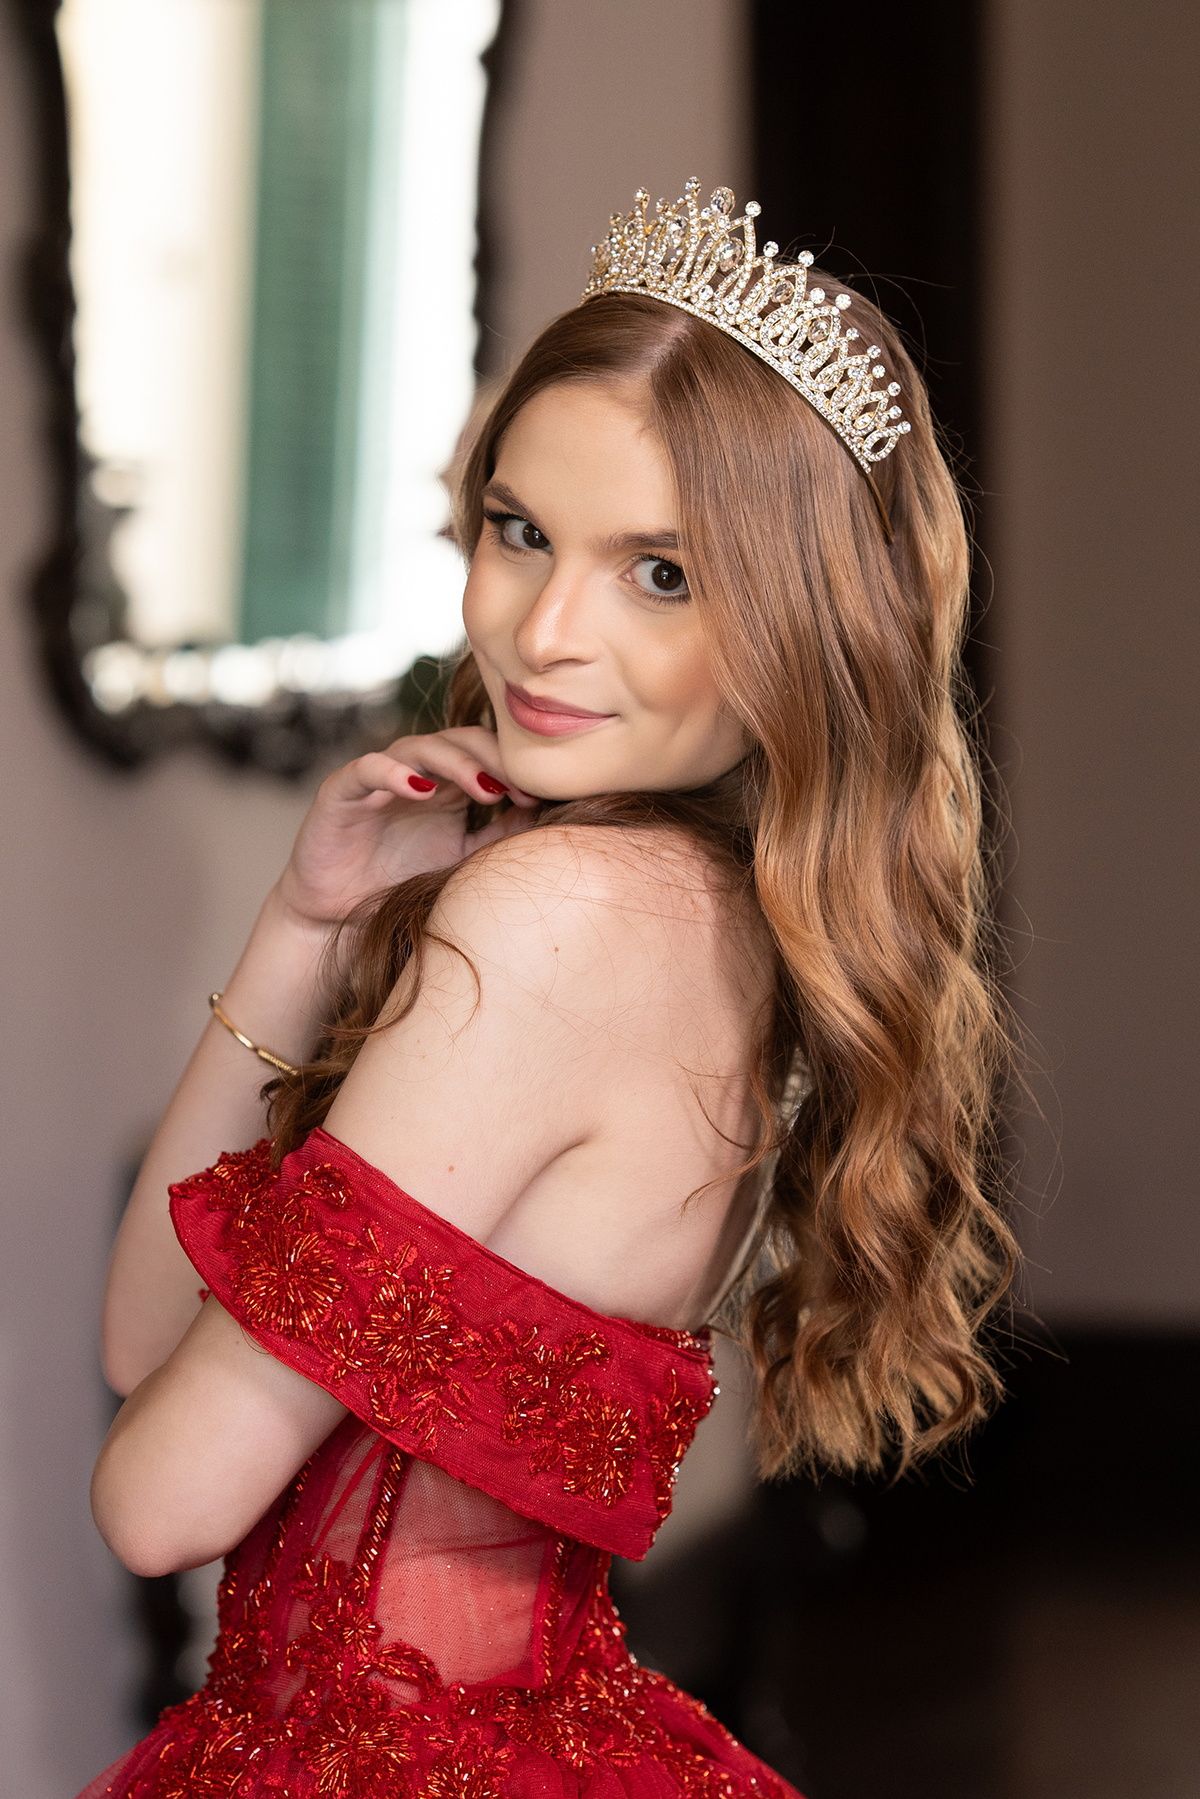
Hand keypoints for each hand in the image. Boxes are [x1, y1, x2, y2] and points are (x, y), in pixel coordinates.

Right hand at [275, 727, 539, 930]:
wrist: (336, 915)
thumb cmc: (398, 882)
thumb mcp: (461, 858)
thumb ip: (498, 836)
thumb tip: (547, 814)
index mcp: (446, 785)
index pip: (485, 754)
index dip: (513, 767)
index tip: (543, 794)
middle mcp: (415, 773)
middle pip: (460, 741)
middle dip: (493, 759)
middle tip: (521, 786)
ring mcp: (379, 778)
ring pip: (420, 747)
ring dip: (456, 763)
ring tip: (486, 788)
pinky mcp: (341, 790)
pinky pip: (368, 769)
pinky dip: (394, 773)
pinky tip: (421, 789)